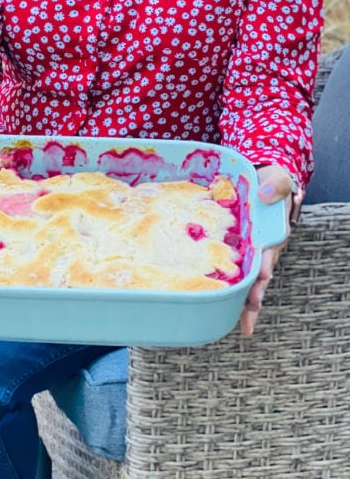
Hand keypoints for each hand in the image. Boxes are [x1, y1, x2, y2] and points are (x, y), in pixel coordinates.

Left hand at [240, 164, 292, 336]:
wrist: (263, 184)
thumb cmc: (271, 184)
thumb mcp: (278, 180)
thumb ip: (276, 186)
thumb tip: (264, 195)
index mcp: (273, 232)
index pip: (270, 250)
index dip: (266, 262)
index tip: (264, 272)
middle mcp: (264, 248)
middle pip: (261, 274)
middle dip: (257, 291)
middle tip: (252, 306)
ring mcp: (252, 253)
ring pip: (250, 280)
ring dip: (247, 300)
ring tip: (246, 322)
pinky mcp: (239, 253)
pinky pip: (235, 272)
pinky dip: (232, 291)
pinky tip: (222, 310)